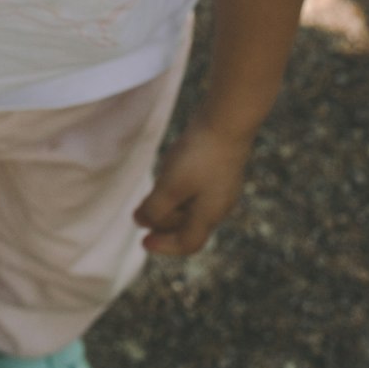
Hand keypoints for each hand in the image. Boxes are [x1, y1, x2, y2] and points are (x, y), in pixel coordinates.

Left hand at [133, 116, 253, 256]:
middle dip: (164, 224)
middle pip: (189, 226)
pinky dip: (180, 187)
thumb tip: (140, 222)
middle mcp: (219, 205)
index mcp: (209, 215)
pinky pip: (198, 187)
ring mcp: (223, 186)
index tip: (143, 243)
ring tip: (153, 192)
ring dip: (171, 205)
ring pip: (193, 205)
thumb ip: (155, 209)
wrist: (228, 120)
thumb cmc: (199, 156)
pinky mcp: (221, 167)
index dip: (164, 246)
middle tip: (141, 214)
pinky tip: (171, 170)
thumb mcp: (171, 186)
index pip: (187, 243)